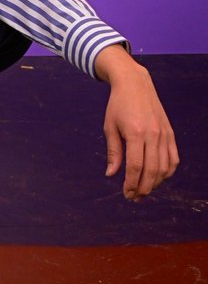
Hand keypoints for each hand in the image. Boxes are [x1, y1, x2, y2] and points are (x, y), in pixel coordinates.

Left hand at [96, 46, 178, 200]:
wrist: (135, 85)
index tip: (126, 193)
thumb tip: (112, 174)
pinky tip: (157, 178)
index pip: (136, 166)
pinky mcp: (170, 134)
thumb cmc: (118, 106)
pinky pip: (173, 158)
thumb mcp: (109, 127)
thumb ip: (113, 152)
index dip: (132, 183)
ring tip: (144, 190)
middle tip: (134, 197)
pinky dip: (167, 172)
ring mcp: (164, 135)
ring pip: (165, 167)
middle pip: (152, 170)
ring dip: (156, 183)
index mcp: (135, 133)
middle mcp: (153, 135)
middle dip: (144, 188)